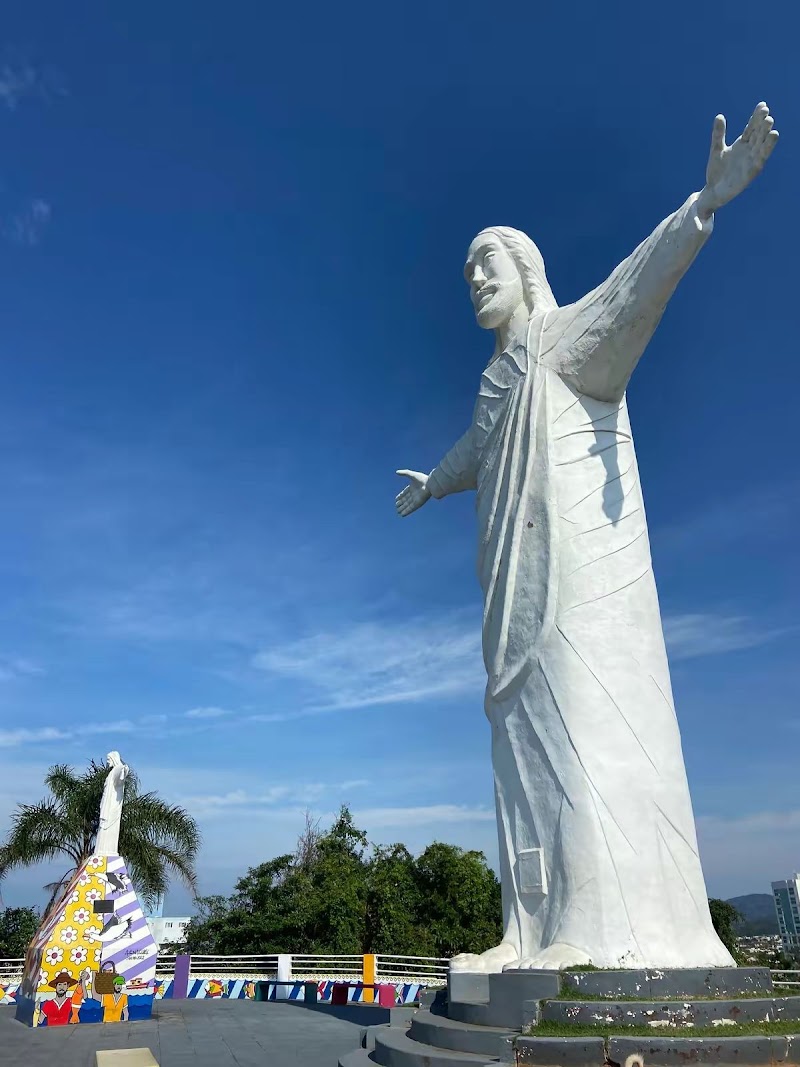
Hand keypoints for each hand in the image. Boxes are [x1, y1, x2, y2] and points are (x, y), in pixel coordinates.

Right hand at [395, 469, 431, 516]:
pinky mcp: (418, 503)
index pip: (405, 493)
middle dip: (401, 503)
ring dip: (403, 508)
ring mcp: (416, 499)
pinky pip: (411, 508)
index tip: (396, 499)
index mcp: (412, 488)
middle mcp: (414, 494)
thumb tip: (396, 472)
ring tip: (398, 511)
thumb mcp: (412, 474)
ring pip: (407, 505)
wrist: (430, 484)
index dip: (400, 496)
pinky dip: (406, 511)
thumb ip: (404, 473)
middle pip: (406, 500)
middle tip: (396, 506)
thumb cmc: (422, 479)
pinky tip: (402, 514)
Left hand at [697, 102, 777, 219]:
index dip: (756, 117)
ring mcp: (751, 160)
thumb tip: (719, 116)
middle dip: (762, 124)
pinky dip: (766, 150)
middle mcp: (750, 150)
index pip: (752, 127)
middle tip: (766, 112)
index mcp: (742, 143)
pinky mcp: (751, 171)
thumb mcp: (716, 149)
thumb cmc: (716, 171)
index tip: (762, 105)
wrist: (712, 191)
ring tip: (771, 124)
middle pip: (758, 134)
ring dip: (767, 136)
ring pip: (761, 145)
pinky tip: (771, 140)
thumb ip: (718, 134)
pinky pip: (760, 159)